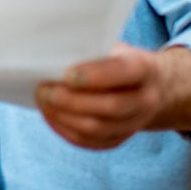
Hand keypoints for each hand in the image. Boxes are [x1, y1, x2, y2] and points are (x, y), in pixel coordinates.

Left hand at [35, 43, 163, 148]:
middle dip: (72, 101)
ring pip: (99, 129)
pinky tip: (50, 115)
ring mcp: (135, 123)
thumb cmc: (117, 59)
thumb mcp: (112, 47)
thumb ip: (90, 50)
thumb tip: (52, 55)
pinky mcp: (120, 138)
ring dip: (65, 117)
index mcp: (144, 69)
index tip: (67, 74)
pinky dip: (66, 130)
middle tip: (44, 91)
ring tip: (42, 102)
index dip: (94, 75)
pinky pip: (91, 142)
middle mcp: (145, 100)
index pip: (122, 72)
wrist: (148, 86)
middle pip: (110, 107)